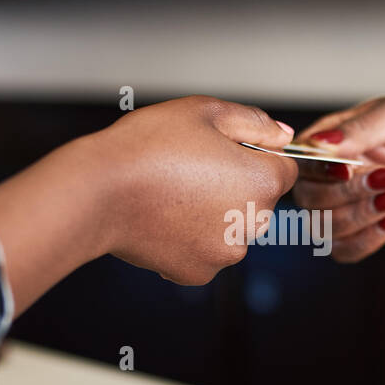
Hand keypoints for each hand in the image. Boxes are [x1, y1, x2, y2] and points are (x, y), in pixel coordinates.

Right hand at [96, 96, 299, 283]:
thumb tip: (282, 136)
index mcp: (263, 181)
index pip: (285, 168)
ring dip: (215, 214)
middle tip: (192, 169)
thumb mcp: (205, 112)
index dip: (256, 155)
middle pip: (260, 201)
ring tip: (174, 193)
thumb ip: (254, 123)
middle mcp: (254, 223)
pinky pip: (205, 251)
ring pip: (233, 229)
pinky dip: (190, 238)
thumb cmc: (148, 146)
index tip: (224, 151)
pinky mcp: (198, 272)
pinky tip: (164, 217)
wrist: (99, 191)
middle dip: (236, 185)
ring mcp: (226, 253)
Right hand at [291, 97, 384, 261]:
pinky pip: (344, 251)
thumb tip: (318, 143)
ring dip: (360, 217)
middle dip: (347, 195)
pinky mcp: (359, 230)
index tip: (348, 170)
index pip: (300, 163)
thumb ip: (358, 129)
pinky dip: (366, 241)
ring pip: (324, 228)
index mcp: (324, 143)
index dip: (318, 172)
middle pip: (309, 199)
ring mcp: (339, 206)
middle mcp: (324, 177)